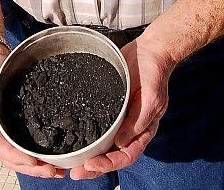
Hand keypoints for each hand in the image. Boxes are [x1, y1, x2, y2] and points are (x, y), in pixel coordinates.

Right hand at [0, 53, 65, 178]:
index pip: (1, 148)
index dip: (16, 157)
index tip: (32, 161)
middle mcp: (0, 133)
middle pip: (13, 158)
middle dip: (32, 168)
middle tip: (51, 171)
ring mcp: (11, 131)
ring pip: (22, 155)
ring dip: (39, 166)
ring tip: (57, 171)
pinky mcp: (22, 126)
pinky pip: (31, 144)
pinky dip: (42, 154)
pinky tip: (55, 157)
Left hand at [69, 36, 174, 180]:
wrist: (149, 51)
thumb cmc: (155, 74)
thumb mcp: (151, 99)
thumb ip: (138, 122)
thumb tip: (121, 143)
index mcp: (142, 131)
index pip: (126, 155)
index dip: (108, 164)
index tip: (90, 165)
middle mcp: (128, 129)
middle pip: (110, 155)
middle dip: (93, 167)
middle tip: (74, 172)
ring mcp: (117, 118)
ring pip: (101, 144)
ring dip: (86, 155)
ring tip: (69, 164)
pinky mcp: (106, 106)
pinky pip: (95, 124)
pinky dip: (84, 134)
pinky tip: (71, 137)